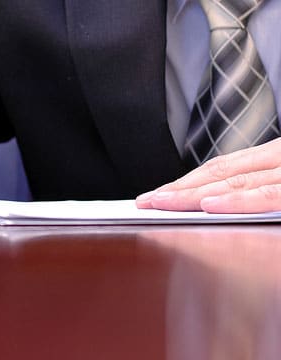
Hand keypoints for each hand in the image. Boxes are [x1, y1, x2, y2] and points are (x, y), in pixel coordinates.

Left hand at [136, 138, 280, 212]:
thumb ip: (263, 187)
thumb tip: (222, 202)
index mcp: (276, 157)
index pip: (224, 167)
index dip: (188, 180)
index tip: (158, 193)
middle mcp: (279, 160)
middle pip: (220, 173)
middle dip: (178, 189)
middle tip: (145, 202)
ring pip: (235, 182)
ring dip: (193, 193)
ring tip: (161, 203)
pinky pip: (267, 194)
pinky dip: (236, 199)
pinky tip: (207, 204)